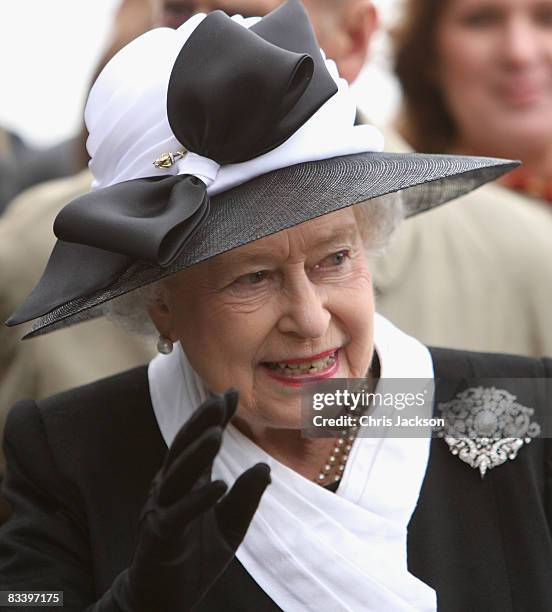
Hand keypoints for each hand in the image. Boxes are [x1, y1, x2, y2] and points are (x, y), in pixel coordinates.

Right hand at [90, 389, 270, 611]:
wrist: (162, 602)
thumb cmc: (194, 557)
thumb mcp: (230, 526)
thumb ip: (245, 498)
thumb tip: (266, 467)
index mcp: (187, 483)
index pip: (200, 442)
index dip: (215, 418)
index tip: (231, 393)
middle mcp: (169, 489)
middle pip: (183, 448)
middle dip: (201, 423)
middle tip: (218, 399)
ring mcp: (161, 511)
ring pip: (177, 475)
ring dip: (196, 453)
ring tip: (217, 433)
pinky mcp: (158, 537)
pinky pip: (178, 515)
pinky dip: (198, 499)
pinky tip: (219, 485)